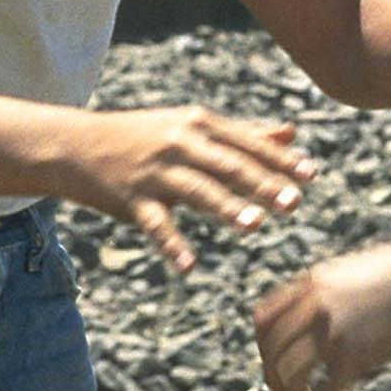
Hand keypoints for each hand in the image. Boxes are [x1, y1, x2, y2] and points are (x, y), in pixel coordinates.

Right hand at [59, 106, 313, 272]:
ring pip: (197, 191)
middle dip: (262, 184)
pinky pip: (156, 225)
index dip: (280, 160)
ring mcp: (155, 172)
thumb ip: (243, 134)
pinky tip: (190, 266)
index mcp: (199, 124)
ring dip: (226, 208)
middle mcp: (179, 143)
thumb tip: (292, 134)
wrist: (78, 144)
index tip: (312, 174)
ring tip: (255, 225)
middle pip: (228, 165)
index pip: (247, 143)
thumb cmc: (146, 136)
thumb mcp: (192, 127)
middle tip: (294, 202)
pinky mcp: (132, 199)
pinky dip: (173, 245)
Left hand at [254, 243, 390, 390]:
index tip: (276, 363)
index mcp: (313, 283)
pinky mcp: (354, 353)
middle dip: (275, 379)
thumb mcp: (359, 274)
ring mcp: (333, 329)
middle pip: (271, 351)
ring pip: (290, 374)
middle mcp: (315, 305)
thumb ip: (332, 292)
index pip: (264, 319)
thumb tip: (318, 316)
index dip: (263, 348)